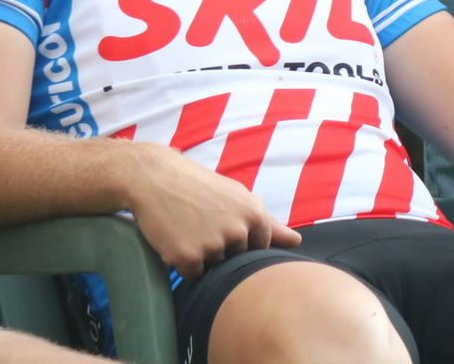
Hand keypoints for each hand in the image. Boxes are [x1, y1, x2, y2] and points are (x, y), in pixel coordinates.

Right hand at [126, 144, 300, 278]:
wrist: (155, 179)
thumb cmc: (200, 188)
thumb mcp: (239, 198)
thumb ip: (269, 223)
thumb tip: (297, 241)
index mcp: (255, 214)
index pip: (259, 248)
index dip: (240, 240)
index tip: (224, 224)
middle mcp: (238, 230)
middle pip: (236, 259)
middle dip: (221, 248)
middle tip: (202, 223)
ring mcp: (213, 245)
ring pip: (214, 267)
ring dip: (202, 255)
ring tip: (189, 227)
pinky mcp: (188, 258)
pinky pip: (193, 274)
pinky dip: (184, 263)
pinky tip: (177, 239)